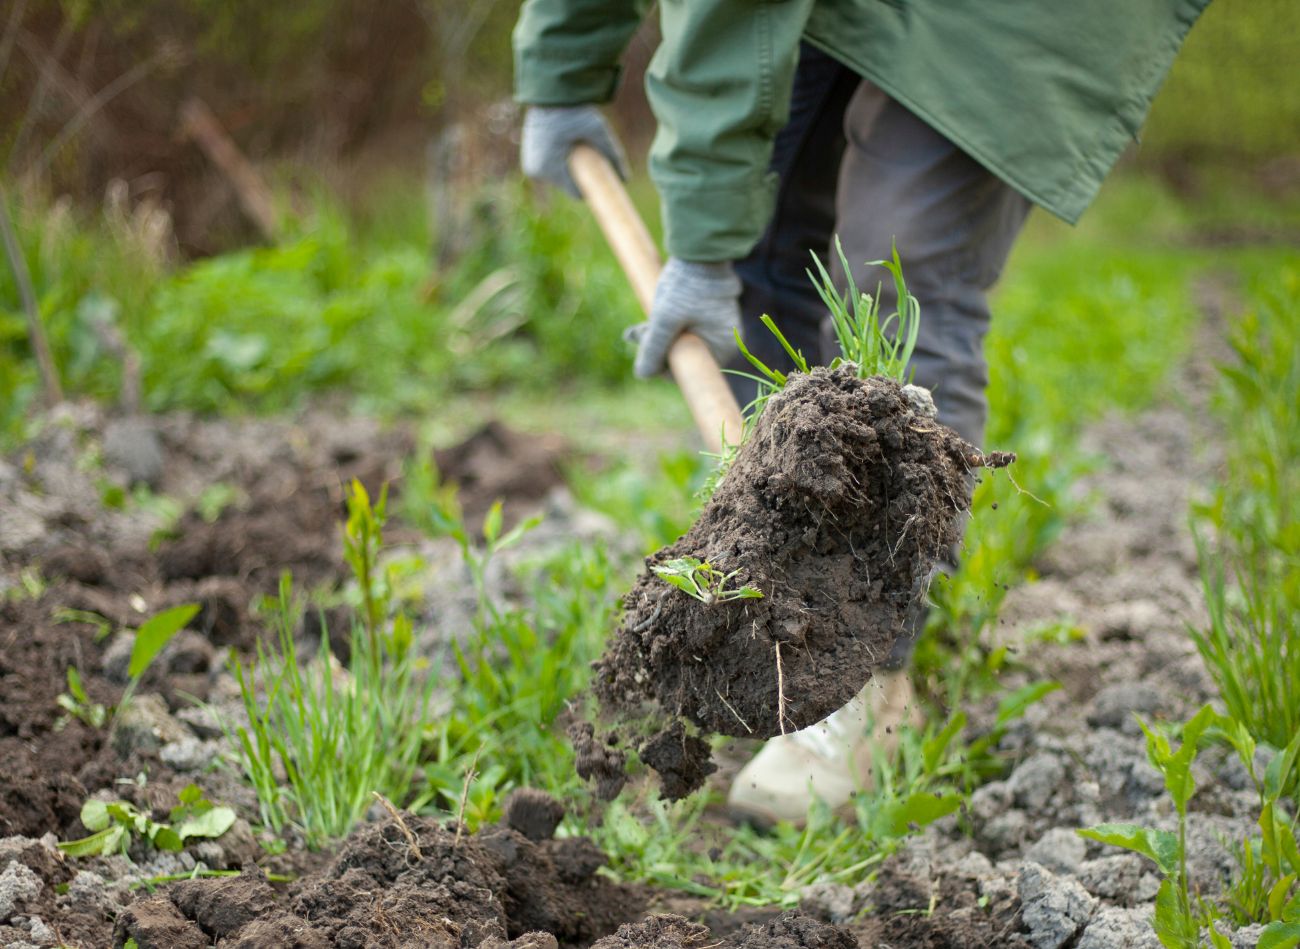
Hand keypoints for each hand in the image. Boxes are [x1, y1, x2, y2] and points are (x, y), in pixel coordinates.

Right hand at [520, 105, 627, 197]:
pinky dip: (560, 164)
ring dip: (570, 170)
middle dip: (581, 177)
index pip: (575, 193)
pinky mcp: (529, 157)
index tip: (604, 183)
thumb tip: (626, 179)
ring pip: (558, 177)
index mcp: (550, 169)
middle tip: (594, 162)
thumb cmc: (574, 111)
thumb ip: (613, 153)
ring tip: (581, 154)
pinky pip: (549, 168)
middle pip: (567, 185)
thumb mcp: (598, 131)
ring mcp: (531, 165)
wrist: (551, 93)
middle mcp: (537, 171)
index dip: (592, 189)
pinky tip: (569, 152)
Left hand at [628, 258, 740, 378]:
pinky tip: (648, 321)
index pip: (690, 372)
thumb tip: (643, 375)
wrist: (699, 249)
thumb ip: (654, 349)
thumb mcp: (665, 320)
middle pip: (684, 357)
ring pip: (681, 342)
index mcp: (723, 348)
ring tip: (636, 329)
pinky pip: (686, 329)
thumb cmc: (686, 286)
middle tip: (635, 334)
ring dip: (658, 338)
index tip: (646, 356)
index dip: (664, 368)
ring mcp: (717, 326)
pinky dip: (666, 327)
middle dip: (657, 350)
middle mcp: (724, 341)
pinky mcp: (708, 314)